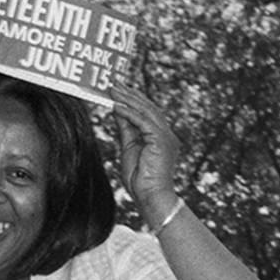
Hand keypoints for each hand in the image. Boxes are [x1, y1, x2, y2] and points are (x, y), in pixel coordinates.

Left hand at [110, 83, 180, 222]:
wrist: (151, 197)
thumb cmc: (141, 181)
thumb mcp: (129, 148)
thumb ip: (126, 129)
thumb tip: (118, 110)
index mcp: (161, 137)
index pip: (147, 112)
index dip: (133, 99)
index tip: (119, 89)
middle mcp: (166, 134)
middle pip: (148, 107)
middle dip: (130, 94)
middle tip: (114, 82)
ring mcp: (166, 136)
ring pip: (146, 111)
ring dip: (128, 99)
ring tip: (113, 89)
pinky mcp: (161, 140)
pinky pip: (142, 121)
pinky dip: (129, 112)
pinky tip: (117, 106)